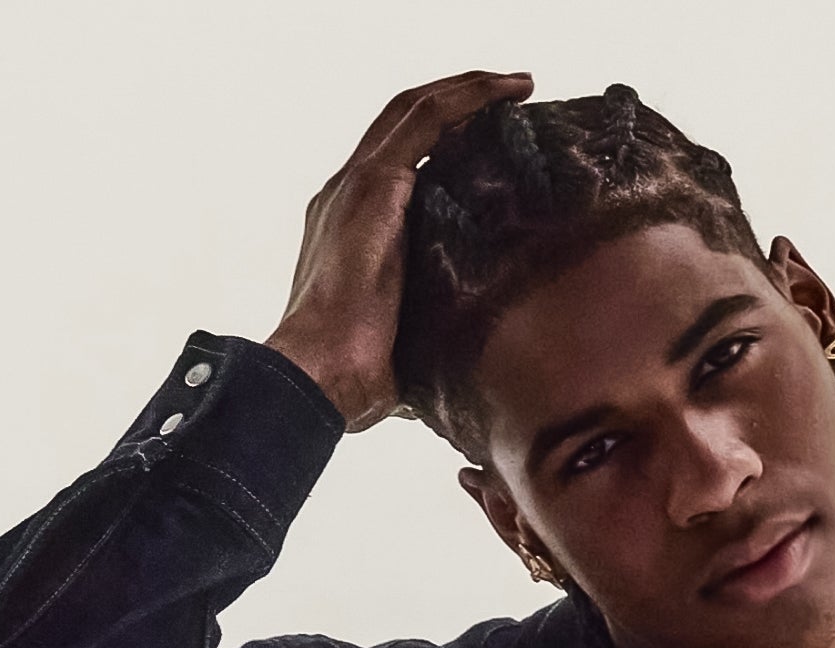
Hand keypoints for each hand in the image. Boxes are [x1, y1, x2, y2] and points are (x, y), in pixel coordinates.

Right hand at [264, 69, 534, 432]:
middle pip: (407, 125)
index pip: (401, 163)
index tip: (493, 137)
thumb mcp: (406, 339)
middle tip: (511, 94)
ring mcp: (357, 185)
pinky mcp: (373, 186)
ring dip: (469, 90)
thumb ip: (431, 327)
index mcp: (352, 225)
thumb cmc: (357, 376)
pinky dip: (467, 98)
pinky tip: (505, 93)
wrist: (317, 376)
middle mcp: (348, 193)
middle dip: (461, 102)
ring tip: (517, 84)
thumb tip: (471, 364)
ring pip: (417, 111)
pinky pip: (426, 119)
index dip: (446, 141)